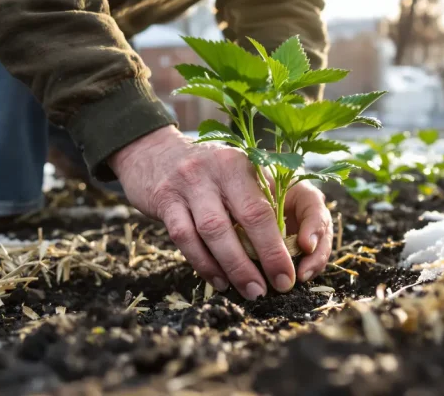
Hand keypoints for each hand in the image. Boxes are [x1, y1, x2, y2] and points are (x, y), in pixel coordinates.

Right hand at [108, 126, 332, 299]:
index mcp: (244, 164)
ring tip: (249, 291)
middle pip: (249, 217)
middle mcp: (220, 169)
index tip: (288, 275)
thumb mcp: (236, 174)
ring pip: (215, 230)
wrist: (153, 151)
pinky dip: (203, 263)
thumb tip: (290, 248)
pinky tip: (218, 280)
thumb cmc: (207, 172)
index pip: (268, 207)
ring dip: (234, 266)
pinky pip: (184, 237)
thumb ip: (259, 201)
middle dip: (265, 257)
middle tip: (274, 288)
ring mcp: (190, 182)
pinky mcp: (164, 198)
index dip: (279, 245)